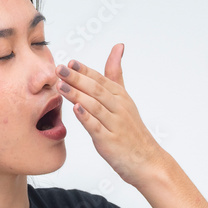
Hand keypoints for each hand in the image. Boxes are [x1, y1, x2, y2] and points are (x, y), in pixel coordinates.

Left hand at [56, 43, 166, 188]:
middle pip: (97, 89)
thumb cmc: (131, 131)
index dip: (85, 70)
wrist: (148, 161)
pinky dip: (87, 118)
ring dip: (77, 95)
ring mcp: (115, 124)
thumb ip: (115, 74)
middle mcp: (119, 108)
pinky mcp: (110, 141)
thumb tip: (117, 46)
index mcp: (120, 96)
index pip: (101, 79)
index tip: (70, 61)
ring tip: (61, 86)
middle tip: (60, 69)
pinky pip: (97, 127)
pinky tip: (76, 110)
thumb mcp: (125, 98)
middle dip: (77, 78)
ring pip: (95, 106)